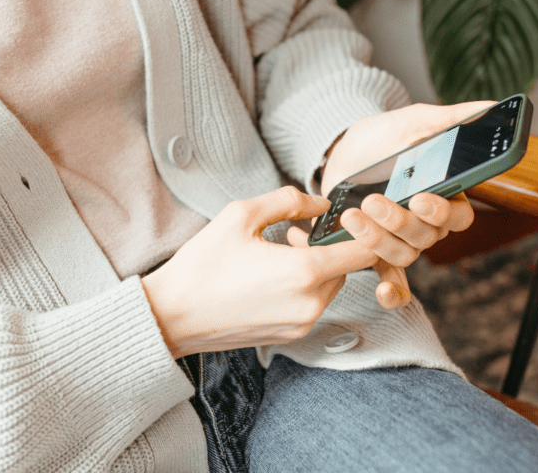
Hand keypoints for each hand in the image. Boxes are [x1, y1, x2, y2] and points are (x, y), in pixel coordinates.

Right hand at [141, 187, 377, 358]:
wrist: (171, 316)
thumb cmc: (202, 266)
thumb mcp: (241, 215)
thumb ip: (288, 201)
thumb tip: (321, 203)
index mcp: (304, 272)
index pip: (365, 252)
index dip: (364, 231)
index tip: (347, 219)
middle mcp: (310, 303)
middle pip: (349, 269)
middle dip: (330, 247)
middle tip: (294, 234)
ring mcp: (301, 323)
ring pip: (331, 287)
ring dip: (316, 267)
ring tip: (279, 252)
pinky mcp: (290, 335)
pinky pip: (313, 304)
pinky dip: (304, 287)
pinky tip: (271, 275)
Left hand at [316, 102, 490, 308]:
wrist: (342, 151)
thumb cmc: (383, 137)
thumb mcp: (414, 121)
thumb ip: (452, 118)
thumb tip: (492, 106)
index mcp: (446, 195)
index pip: (459, 216)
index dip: (443, 211)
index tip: (420, 198)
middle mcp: (427, 223)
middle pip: (427, 237)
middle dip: (399, 221)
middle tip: (373, 201)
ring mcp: (402, 238)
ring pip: (404, 253)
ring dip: (379, 241)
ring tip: (353, 217)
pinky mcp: (376, 249)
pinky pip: (392, 278)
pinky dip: (391, 291)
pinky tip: (382, 292)